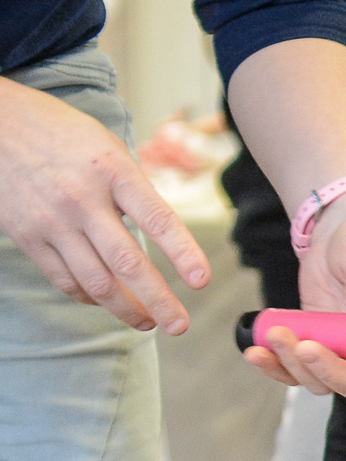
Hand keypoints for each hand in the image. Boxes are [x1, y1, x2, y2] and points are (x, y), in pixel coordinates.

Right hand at [0, 76, 209, 331]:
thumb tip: (162, 233)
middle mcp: (82, 199)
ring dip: (126, 309)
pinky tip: (107, 302)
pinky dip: (90, 298)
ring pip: (95, 281)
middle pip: (127, 262)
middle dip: (158, 301)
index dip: (183, 253)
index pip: (157, 218)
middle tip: (180, 326)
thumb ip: (135, 189)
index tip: (202, 282)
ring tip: (148, 322)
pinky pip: (65, 279)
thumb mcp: (107, 147)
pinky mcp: (27, 236)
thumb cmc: (61, 134)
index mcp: (112, 171)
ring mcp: (52, 221)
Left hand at [240, 190, 345, 400]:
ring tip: (275, 334)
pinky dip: (275, 366)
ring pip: (323, 381)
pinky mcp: (316, 343)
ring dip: (296, 366)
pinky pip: (296, 367)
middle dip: (331, 372)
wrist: (339, 231)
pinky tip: (256, 351)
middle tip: (306, 347)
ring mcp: (344, 350)